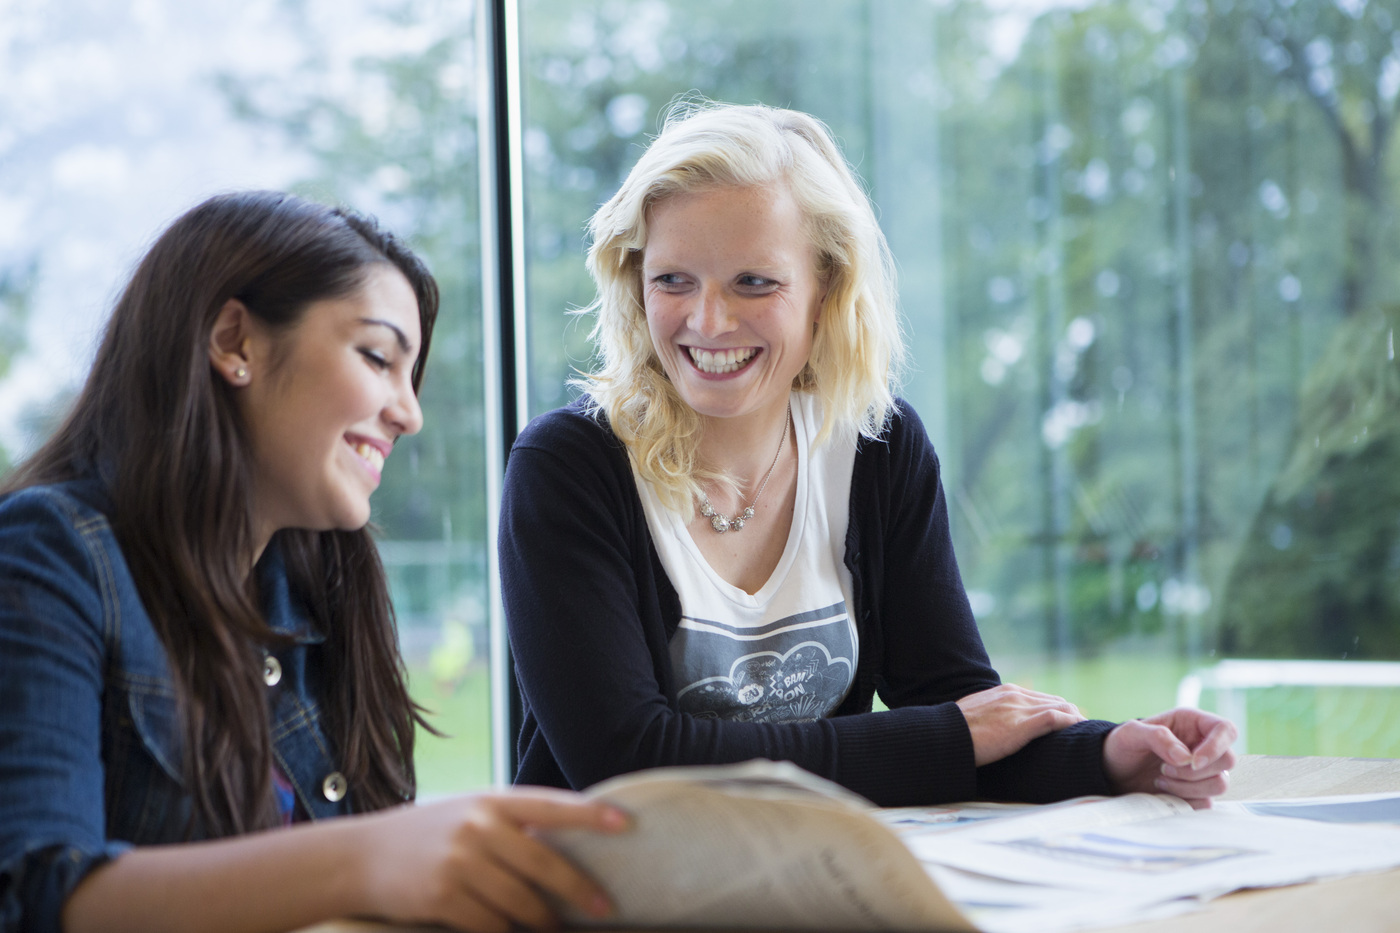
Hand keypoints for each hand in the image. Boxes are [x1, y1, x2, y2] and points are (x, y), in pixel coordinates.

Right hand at [352, 787, 627, 932]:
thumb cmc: (428, 834)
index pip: (551, 805)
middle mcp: (478, 826)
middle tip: (604, 907)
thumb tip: (565, 851)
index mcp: (491, 800)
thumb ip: (511, 827)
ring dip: (542, 922)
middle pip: (544, 864)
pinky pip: (491, 926)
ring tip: (553, 928)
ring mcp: (459, 862)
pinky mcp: (443, 896)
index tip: (626, 825)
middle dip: (578, 890)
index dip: (590, 816)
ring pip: (521, 903)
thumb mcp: (468, 814)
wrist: (361, 856)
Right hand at [956, 684, 1085, 765]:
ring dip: (1075, 719)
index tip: (1067, 722)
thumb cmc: (956, 730)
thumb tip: (996, 728)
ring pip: (1060, 708)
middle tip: (1082, 730)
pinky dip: (1071, 723)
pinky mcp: (1022, 724)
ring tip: (1087, 732)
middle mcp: (1015, 695)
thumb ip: (993, 715)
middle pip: (1055, 701)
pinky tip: (1080, 730)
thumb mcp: (977, 715)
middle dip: (1071, 714)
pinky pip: (1055, 719)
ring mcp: (1019, 708)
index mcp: (1005, 692)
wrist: (946, 735)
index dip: (1057, 709)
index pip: (1040, 698)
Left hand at [1103, 708, 1237, 808]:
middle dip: (1195, 770)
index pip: (1226, 730)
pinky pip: (1207, 803)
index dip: (1216, 746)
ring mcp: (1203, 772)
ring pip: (1221, 784)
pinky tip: (1163, 792)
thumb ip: (1157, 737)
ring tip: (1160, 779)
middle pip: (1228, 760)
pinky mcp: (1198, 793)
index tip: (1192, 761)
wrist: (1112, 772)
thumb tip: (1185, 757)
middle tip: (1164, 769)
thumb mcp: (1130, 733)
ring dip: (1189, 786)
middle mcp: (1203, 746)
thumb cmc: (1121, 746)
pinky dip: (1186, 800)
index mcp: (1193, 723)